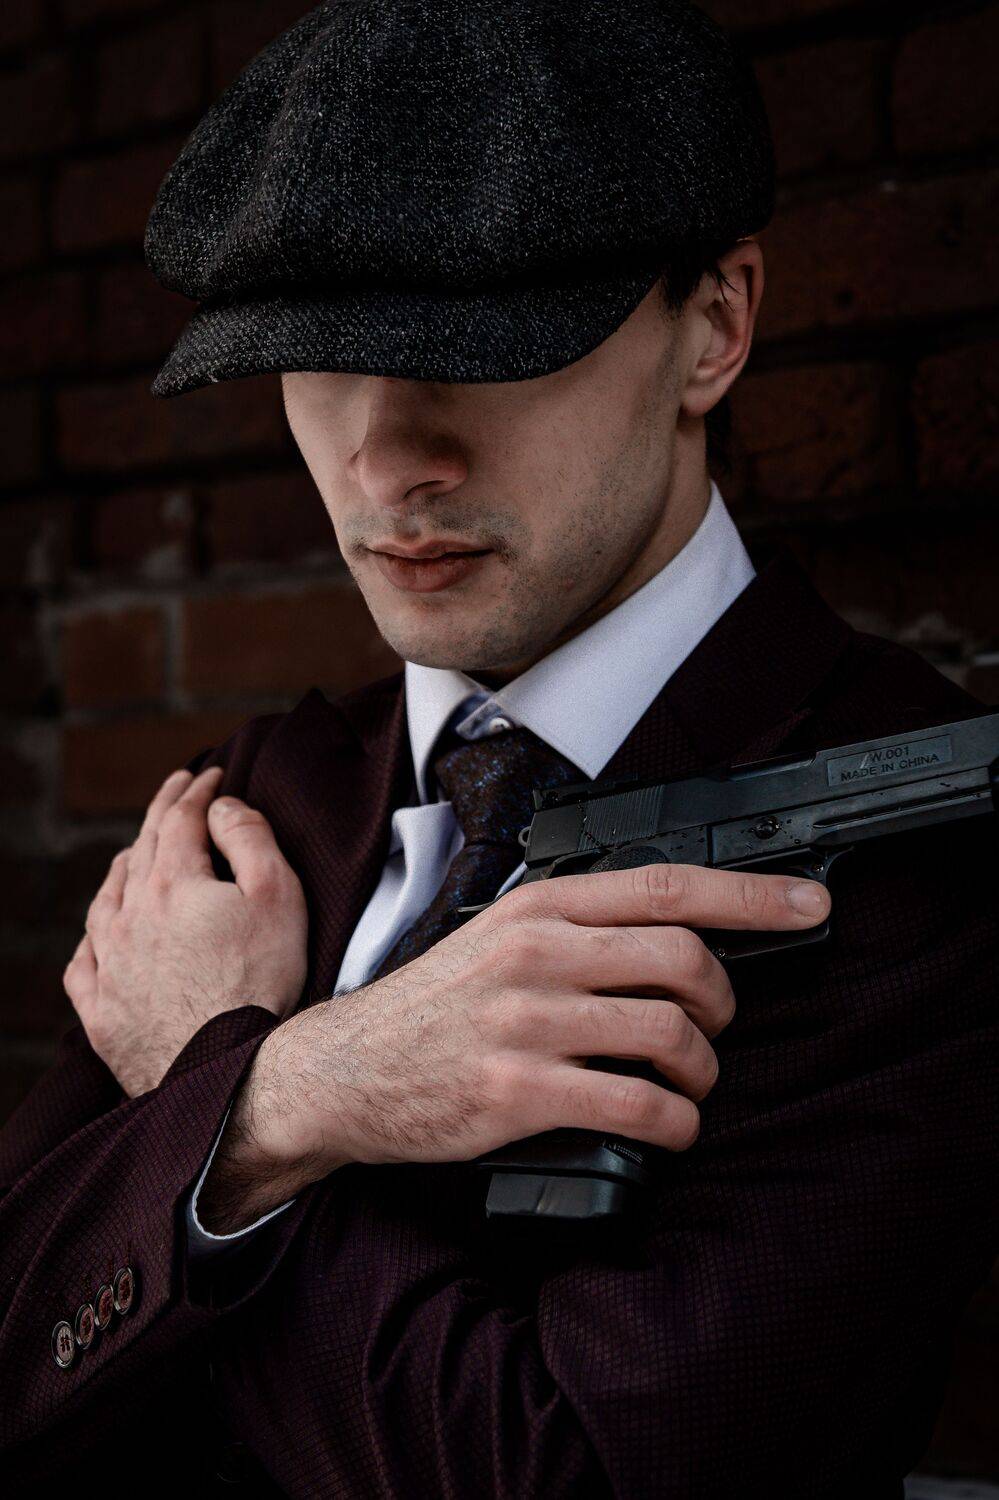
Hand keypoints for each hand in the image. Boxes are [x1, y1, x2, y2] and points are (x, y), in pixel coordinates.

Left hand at [63, 766, 307, 1098]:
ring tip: (135, 853)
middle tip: (178, 791)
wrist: (229, 1073)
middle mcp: (128, 917)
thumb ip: (249, 838)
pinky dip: (94, 935)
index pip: (178, 819)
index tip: (212, 773)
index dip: (196, 790)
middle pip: (139, 850)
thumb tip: (220, 806)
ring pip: (106, 900)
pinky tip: (101, 933)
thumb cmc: (262, 983)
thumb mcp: (278, 895)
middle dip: (161, 814)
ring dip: (124, 868)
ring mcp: (109, 966)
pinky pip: (85, 961)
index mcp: (171, 884)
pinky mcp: (101, 1012)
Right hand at [200, 862, 830, 1229]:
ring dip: (703, 1070)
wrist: (342, 1072)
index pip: (667, 885)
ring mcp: (526, 1023)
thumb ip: (577, 927)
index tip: (810, 903)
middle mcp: (536, 953)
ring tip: (689, 1084)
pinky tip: (667, 1128)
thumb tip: (676, 933)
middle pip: (686, 958)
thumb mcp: (497, 937)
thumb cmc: (432, 1007)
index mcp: (537, 907)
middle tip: (713, 1026)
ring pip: (671, 1035)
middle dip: (725, 999)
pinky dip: (676, 1125)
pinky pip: (638, 1108)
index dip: (752, 894)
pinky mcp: (518, 1094)